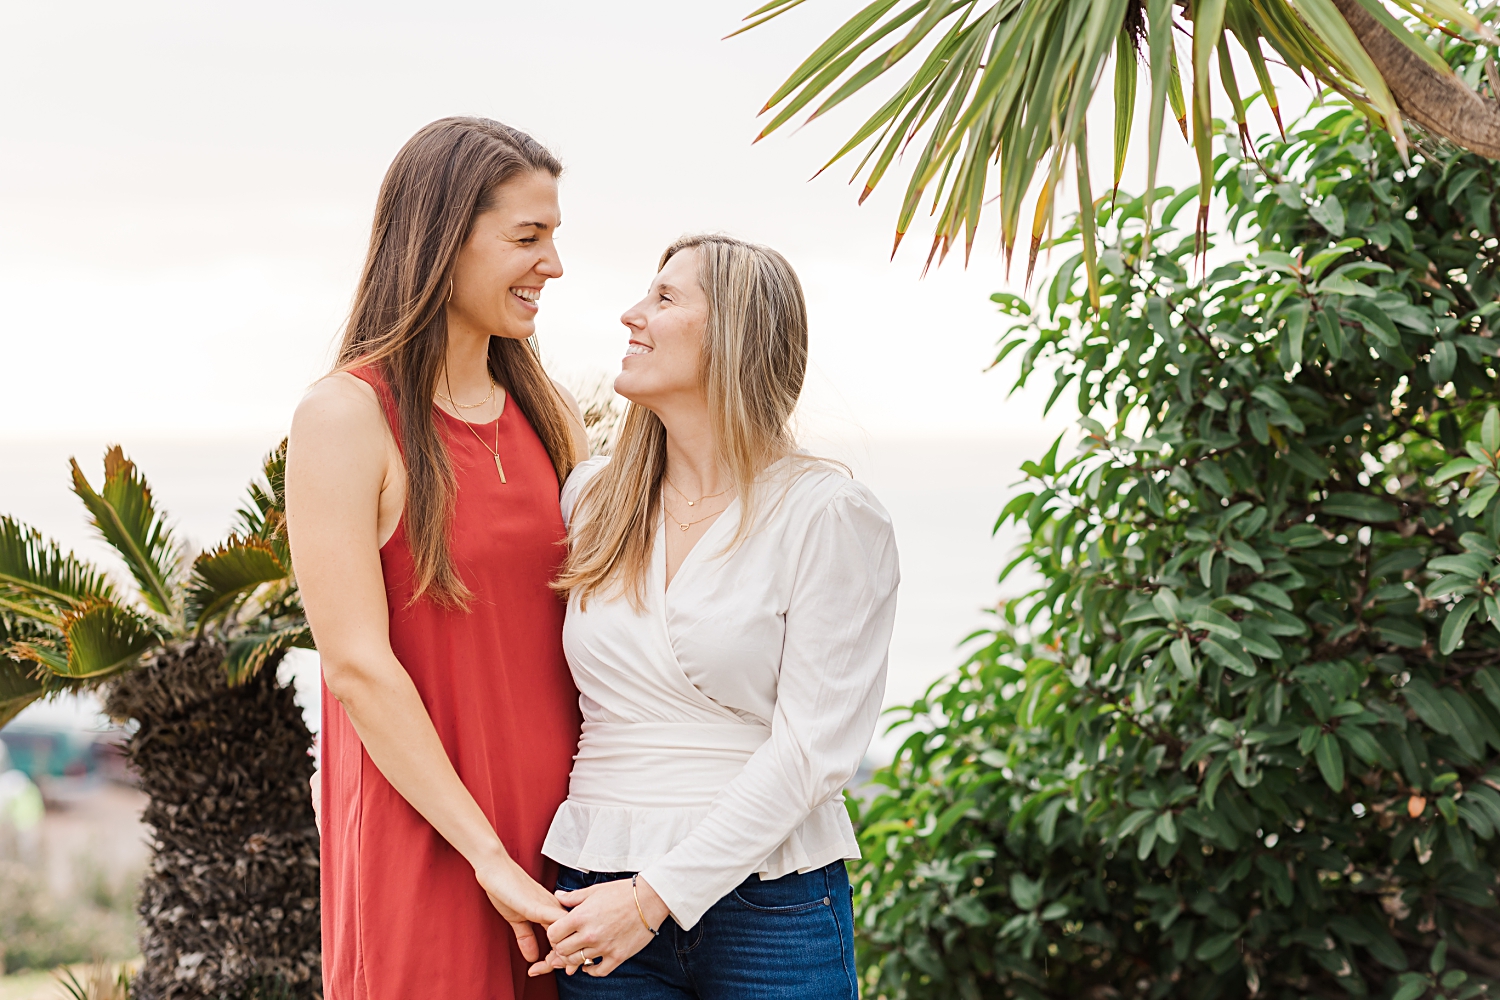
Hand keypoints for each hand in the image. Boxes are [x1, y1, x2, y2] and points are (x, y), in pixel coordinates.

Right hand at [474, 857, 568, 962]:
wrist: (495, 867)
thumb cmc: (505, 888)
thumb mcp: (516, 918)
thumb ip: (526, 937)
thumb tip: (532, 957)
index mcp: (551, 909)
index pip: (565, 936)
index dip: (562, 954)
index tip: (553, 967)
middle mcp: (555, 907)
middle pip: (571, 936)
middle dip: (567, 958)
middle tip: (554, 969)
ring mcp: (549, 905)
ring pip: (567, 933)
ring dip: (564, 953)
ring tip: (554, 965)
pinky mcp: (539, 906)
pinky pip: (556, 926)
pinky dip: (557, 942)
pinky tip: (553, 954)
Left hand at [526, 877, 668, 977]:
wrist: (650, 899)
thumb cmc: (622, 892)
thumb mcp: (594, 891)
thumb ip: (573, 897)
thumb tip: (557, 896)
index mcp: (581, 917)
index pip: (553, 934)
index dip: (553, 933)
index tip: (559, 931)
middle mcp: (590, 934)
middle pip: (562, 951)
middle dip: (561, 947)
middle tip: (567, 942)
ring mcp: (604, 947)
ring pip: (577, 962)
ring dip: (574, 958)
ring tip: (578, 950)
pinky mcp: (617, 956)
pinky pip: (598, 971)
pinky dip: (591, 970)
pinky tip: (589, 964)